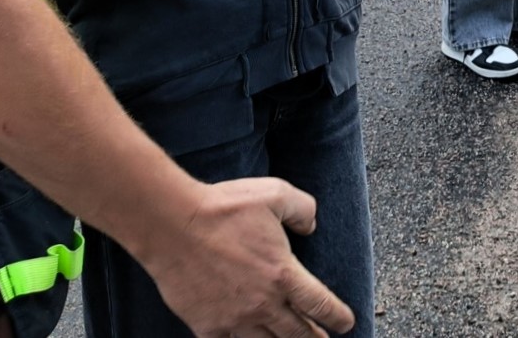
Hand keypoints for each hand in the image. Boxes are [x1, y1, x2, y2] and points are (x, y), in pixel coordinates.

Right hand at [146, 177, 353, 336]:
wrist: (172, 225)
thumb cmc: (224, 208)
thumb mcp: (275, 194)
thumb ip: (302, 209)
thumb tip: (311, 225)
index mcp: (283, 274)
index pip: (320, 304)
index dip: (338, 316)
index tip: (346, 323)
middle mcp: (263, 303)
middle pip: (298, 333)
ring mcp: (234, 318)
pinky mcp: (206, 325)